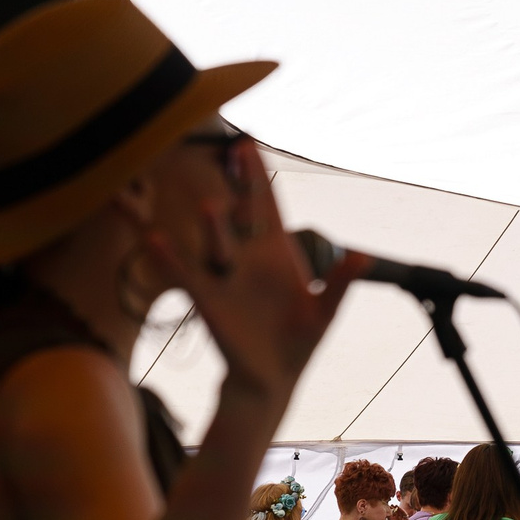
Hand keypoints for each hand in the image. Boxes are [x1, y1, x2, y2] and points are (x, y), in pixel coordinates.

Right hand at [138, 147, 353, 409]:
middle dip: (237, 184)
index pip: (266, 204)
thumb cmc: (300, 339)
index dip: (257, 175)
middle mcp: (247, 255)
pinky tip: (154, 239)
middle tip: (232, 150)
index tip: (247, 143)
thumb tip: (364, 257)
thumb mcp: (325, 312)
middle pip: (239, 211)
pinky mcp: (207, 299)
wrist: (273, 376)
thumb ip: (339, 283)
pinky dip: (169, 257)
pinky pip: (186, 274)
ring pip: (215, 241)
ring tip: (210, 206)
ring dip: (212, 225)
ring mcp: (225, 274)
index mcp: (276, 251)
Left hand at [385, 505, 411, 519]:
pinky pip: (405, 514)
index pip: (391, 513)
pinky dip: (402, 511)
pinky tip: (400, 509)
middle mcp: (397, 518)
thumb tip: (388, 511)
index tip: (387, 506)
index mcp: (392, 519)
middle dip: (394, 508)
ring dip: (398, 508)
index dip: (390, 509)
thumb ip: (390, 518)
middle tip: (391, 505)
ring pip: (400, 512)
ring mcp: (402, 518)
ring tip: (395, 506)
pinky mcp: (406, 519)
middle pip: (396, 511)